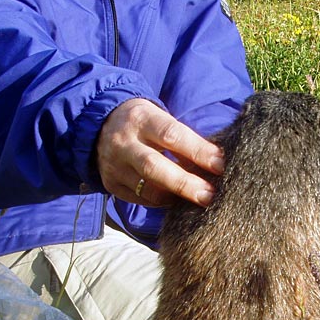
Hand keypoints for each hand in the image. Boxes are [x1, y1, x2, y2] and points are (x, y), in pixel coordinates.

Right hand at [96, 98, 223, 206]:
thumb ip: (183, 138)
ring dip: (176, 197)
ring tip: (197, 200)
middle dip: (185, 184)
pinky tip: (176, 199)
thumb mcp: (160, 118)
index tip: (221, 165)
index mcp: (141, 119)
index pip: (172, 135)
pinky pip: (140, 199)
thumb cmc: (145, 123)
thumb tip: (216, 163)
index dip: (198, 151)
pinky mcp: (111, 184)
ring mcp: (114, 166)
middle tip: (210, 196)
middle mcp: (124, 142)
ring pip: (147, 189)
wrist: (99, 125)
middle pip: (155, 167)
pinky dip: (161, 202)